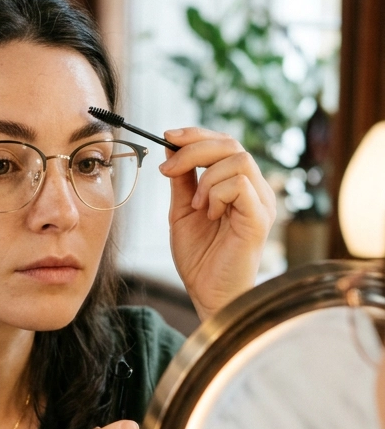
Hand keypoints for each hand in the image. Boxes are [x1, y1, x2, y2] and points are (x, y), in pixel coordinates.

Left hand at [159, 128, 275, 318]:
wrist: (207, 294)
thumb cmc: (200, 258)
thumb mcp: (182, 211)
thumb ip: (182, 180)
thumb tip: (170, 146)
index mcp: (239, 185)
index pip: (224, 143)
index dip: (196, 134)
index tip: (167, 136)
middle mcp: (256, 190)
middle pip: (231, 144)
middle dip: (194, 148)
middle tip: (168, 168)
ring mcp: (261, 202)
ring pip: (238, 159)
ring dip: (206, 177)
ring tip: (196, 205)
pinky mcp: (260, 218)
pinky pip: (239, 184)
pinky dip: (216, 194)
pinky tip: (209, 215)